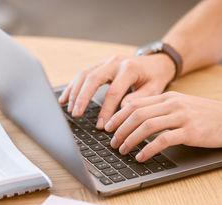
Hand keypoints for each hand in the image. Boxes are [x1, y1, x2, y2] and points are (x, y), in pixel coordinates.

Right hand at [58, 54, 175, 128]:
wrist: (156, 62)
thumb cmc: (155, 77)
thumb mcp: (154, 90)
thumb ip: (138, 99)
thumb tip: (121, 110)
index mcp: (129, 69)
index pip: (113, 91)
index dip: (105, 110)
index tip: (101, 125)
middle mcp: (115, 62)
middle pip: (93, 79)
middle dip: (82, 98)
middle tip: (76, 114)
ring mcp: (106, 61)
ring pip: (85, 74)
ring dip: (75, 92)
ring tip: (70, 109)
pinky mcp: (100, 64)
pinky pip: (83, 74)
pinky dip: (73, 86)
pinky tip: (65, 98)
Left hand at [105, 91, 221, 161]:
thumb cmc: (208, 115)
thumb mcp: (182, 106)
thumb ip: (161, 110)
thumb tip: (137, 119)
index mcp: (168, 97)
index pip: (135, 104)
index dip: (118, 116)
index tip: (107, 127)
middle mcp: (172, 104)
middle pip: (136, 114)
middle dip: (119, 129)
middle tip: (112, 142)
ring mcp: (181, 117)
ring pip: (146, 126)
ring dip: (130, 139)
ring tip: (122, 150)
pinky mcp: (190, 132)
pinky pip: (163, 140)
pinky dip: (148, 150)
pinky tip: (141, 157)